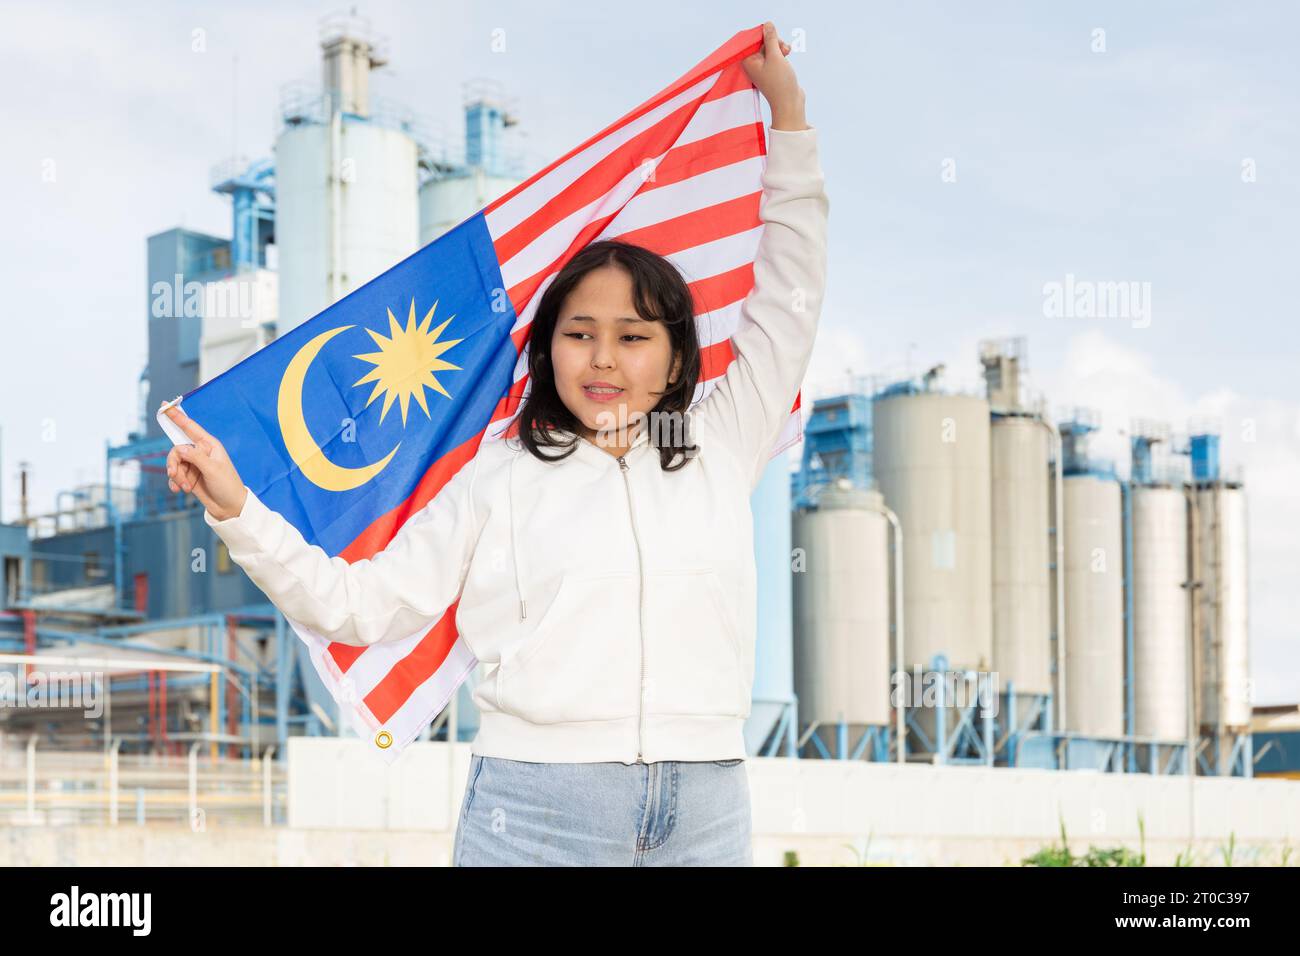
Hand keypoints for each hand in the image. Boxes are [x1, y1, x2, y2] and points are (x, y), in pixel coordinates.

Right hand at [163, 404, 247, 521]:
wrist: (229, 507)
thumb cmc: (227, 485)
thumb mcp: (213, 470)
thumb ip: (196, 457)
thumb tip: (180, 448)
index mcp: (209, 445)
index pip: (190, 427)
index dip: (177, 416)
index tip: (164, 405)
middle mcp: (200, 452)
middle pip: (176, 449)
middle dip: (173, 463)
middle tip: (175, 475)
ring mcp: (194, 464)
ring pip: (174, 463)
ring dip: (176, 476)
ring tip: (185, 487)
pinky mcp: (189, 475)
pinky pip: (174, 474)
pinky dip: (175, 482)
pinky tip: (180, 490)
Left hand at [741, 22, 806, 130]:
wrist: (789, 103)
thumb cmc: (779, 82)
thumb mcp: (775, 56)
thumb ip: (770, 39)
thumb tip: (767, 24)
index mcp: (747, 61)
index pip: (751, 39)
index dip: (764, 35)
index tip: (774, 41)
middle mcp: (752, 64)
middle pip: (761, 42)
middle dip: (774, 41)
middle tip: (783, 48)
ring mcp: (762, 67)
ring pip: (769, 47)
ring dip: (779, 46)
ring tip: (788, 52)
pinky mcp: (771, 70)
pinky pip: (774, 54)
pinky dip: (781, 52)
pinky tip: (788, 53)